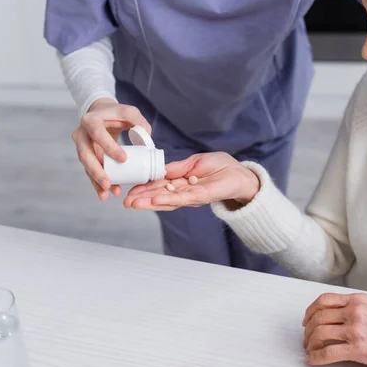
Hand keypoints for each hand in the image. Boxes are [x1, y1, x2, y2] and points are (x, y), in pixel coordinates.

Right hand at [71, 98, 151, 200]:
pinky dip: (96, 183)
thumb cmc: (117, 113)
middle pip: (85, 154)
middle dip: (96, 171)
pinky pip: (89, 171)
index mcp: (91, 120)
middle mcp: (81, 133)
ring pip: (86, 165)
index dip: (108, 147)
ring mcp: (81, 146)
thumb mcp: (130, 112)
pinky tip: (104, 194)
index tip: (124, 160)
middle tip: (108, 184)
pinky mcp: (86, 156)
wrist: (101, 113)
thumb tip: (147, 142)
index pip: (98, 134)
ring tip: (107, 193)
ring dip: (95, 180)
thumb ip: (140, 122)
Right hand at [123, 152, 260, 210]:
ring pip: (166, 201)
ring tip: (134, 203)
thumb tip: (158, 170)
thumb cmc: (221, 167)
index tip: (129, 192)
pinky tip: (154, 201)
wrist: (240, 174)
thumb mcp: (193, 162)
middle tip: (125, 202)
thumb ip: (176, 168)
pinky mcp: (200, 197)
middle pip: (158, 196)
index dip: (143, 189)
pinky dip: (167, 200)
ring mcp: (191, 196)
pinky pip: (181, 199)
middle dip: (141, 199)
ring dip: (149, 202)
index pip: (157, 186)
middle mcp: (183, 191)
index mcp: (180, 182)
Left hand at [302, 293, 366, 366]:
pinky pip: (328, 353)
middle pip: (319, 317)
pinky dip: (316, 357)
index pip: (324, 300)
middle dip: (308, 329)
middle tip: (306, 337)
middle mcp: (354, 312)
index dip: (310, 310)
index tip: (307, 319)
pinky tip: (313, 359)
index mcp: (357, 300)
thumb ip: (353, 305)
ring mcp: (355, 330)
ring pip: (320, 333)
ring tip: (310, 349)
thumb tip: (332, 312)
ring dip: (310, 343)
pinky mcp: (357, 348)